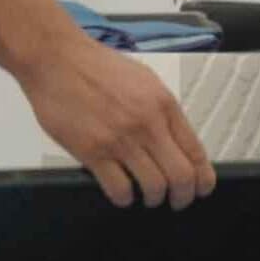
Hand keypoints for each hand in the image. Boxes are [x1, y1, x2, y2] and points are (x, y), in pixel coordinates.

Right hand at [19, 35, 215, 209]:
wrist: (56, 59)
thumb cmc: (97, 66)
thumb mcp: (145, 80)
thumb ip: (162, 111)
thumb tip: (175, 140)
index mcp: (164, 105)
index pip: (195, 151)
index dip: (203, 178)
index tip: (202, 188)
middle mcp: (147, 124)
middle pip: (181, 175)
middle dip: (183, 196)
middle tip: (178, 201)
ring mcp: (120, 140)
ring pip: (153, 186)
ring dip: (154, 199)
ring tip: (148, 198)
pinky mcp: (92, 152)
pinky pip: (118, 188)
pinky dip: (124, 198)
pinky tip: (122, 194)